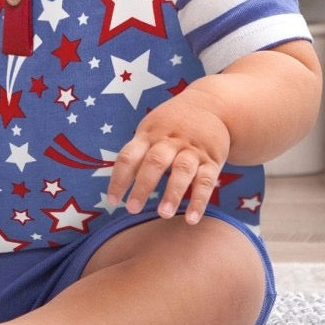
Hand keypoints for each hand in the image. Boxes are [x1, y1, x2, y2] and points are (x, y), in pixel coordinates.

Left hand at [105, 92, 230, 224]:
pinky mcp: (212, 160)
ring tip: (162, 214)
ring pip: (182, 171)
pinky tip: (191, 219)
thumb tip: (117, 186)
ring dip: (172, 193)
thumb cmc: (171, 124)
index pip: (129, 156)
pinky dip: (199, 201)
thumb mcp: (151, 130)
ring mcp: (192, 149)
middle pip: (155, 161)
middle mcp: (170, 140)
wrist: (212, 105)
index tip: (112, 201)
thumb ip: (136, 154)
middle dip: (143, 186)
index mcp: (149, 134)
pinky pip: (206, 181)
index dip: (119, 179)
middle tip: (132, 209)